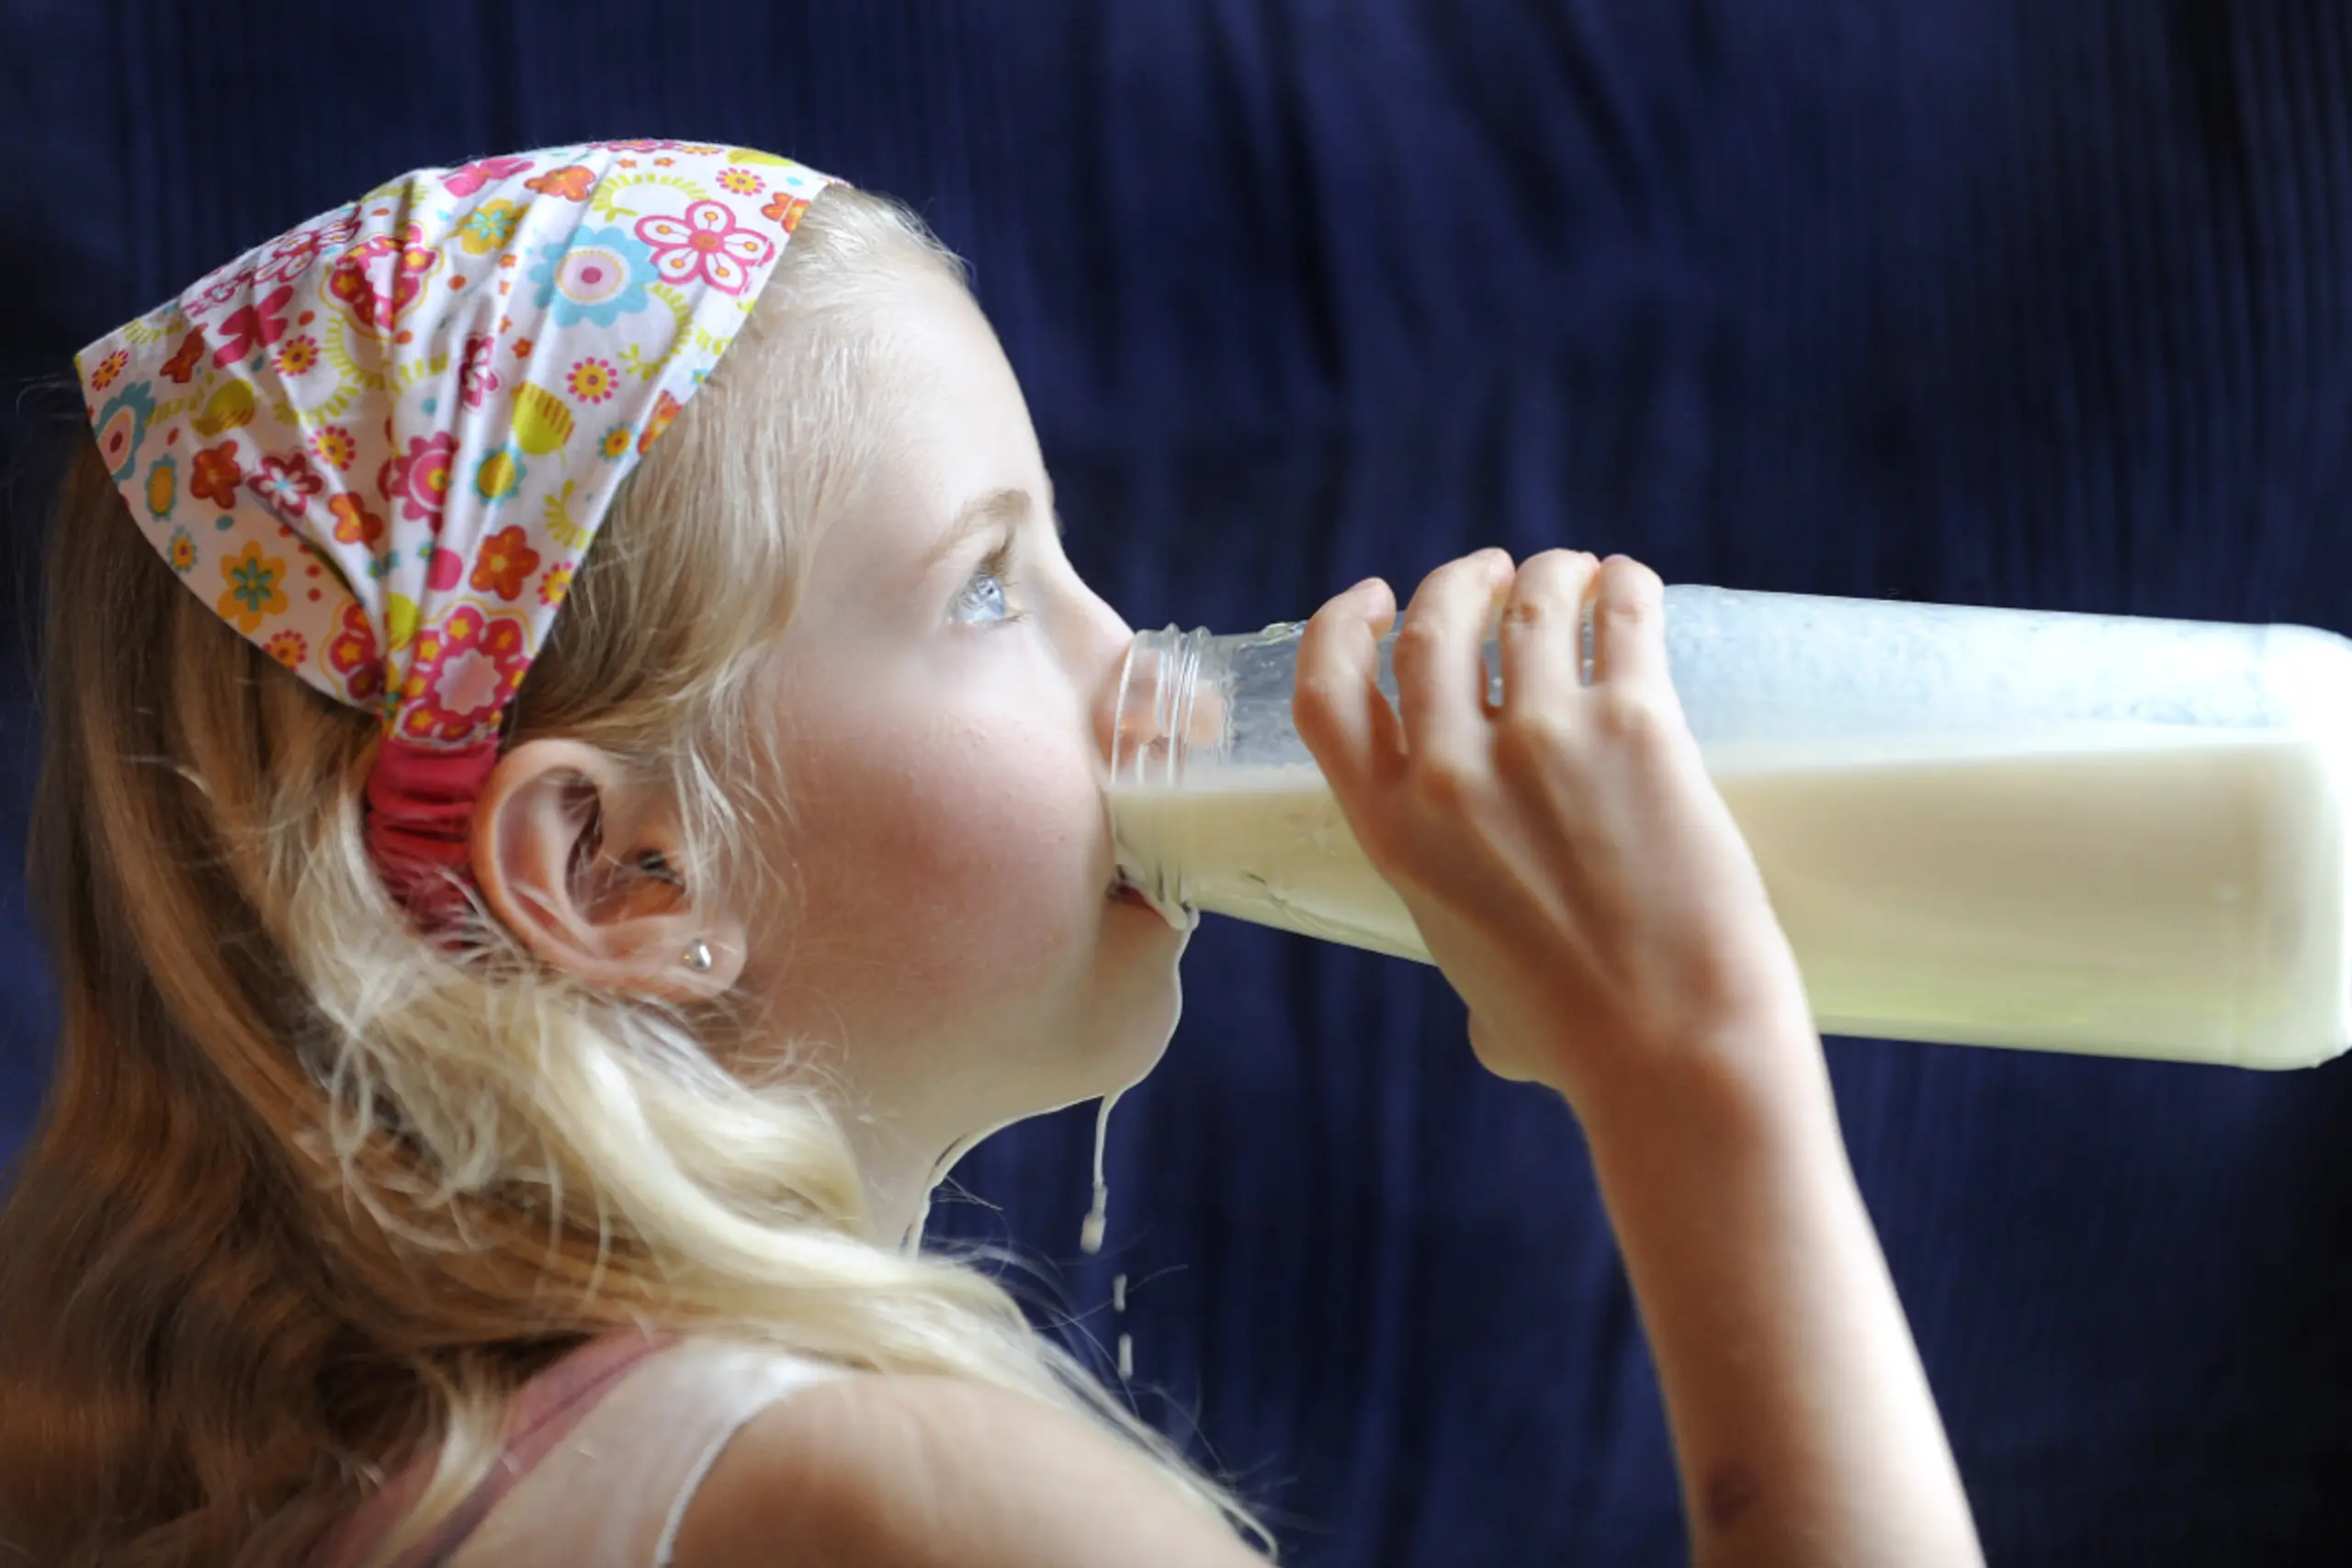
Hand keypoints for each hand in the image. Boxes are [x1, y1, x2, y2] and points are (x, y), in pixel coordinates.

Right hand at [1293, 548, 1819, 1121]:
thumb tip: (1490, 1006)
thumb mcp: (1472, 990)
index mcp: (1392, 835)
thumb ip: (1466, 958)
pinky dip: (1622, 587)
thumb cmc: (1578, 1043)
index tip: (1375, 600)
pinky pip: (1621, 618)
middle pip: (1431, 629)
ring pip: (1528, 606)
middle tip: (1492, 576)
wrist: (1673, 1048)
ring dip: (1546, 575)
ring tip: (1572, 574)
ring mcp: (1541, 743)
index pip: (1327, 695)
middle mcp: (1451, 777)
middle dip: (1458, 585)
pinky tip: (1628, 586)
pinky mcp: (1636, 728)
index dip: (1343, 629)